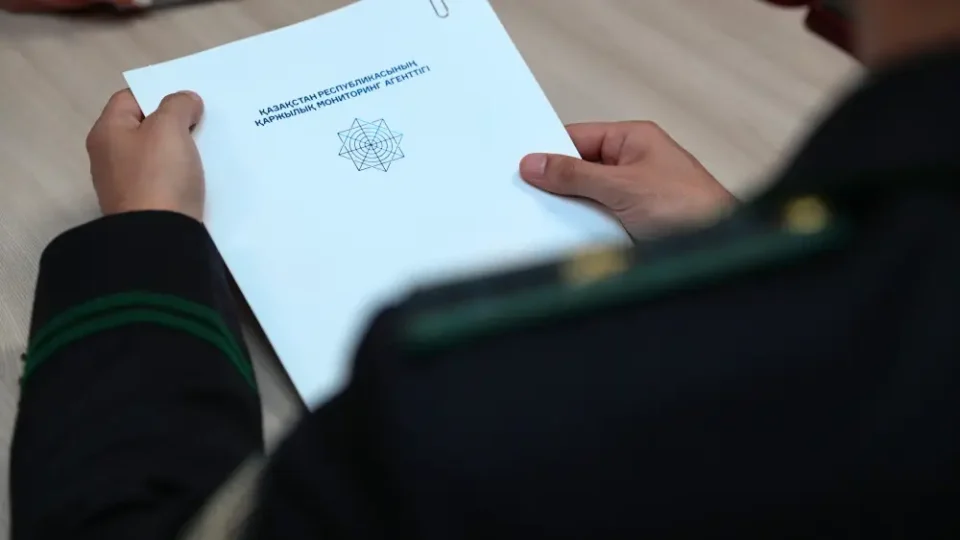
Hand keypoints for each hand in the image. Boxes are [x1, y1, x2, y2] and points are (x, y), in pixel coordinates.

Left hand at [86, 89, 205, 220]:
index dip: (159, 94)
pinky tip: (201, 178)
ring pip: (157, 156)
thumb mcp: (169, 129)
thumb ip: (178, 105)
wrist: (160, 238)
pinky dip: (182, 176)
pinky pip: (166, 181)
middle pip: (145, 128)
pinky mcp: (145, 207)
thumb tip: (186, 101)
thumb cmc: (159, 176)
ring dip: (181, 152)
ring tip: (207, 150)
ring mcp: (126, 185)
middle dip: (174, 124)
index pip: (130, 98)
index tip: (189, 103)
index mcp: (107, 133)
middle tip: (203, 124)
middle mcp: (110, 157)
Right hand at [520, 121, 735, 237]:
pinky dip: (584, 229)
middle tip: (524, 196)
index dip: (548, 151)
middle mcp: (633, 164)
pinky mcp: (635, 224)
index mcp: (633, 140)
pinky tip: (566, 239)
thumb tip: (535, 164)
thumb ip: (575, 175)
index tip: (519, 167)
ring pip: (587, 198)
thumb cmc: (691, 208)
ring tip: (542, 220)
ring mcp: (634, 195)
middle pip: (579, 169)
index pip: (577, 138)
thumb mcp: (622, 187)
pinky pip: (599, 221)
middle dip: (556, 184)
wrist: (725, 249)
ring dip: (571, 210)